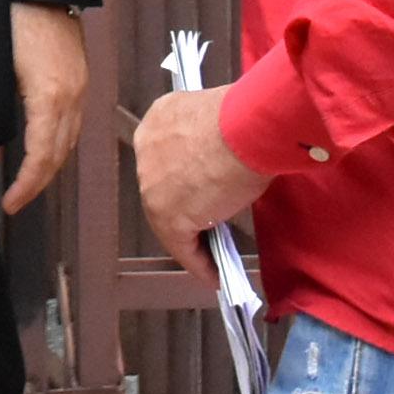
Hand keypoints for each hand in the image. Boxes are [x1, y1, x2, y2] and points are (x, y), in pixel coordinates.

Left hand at [0, 2, 88, 215]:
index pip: (42, 157)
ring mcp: (81, 84)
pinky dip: (59, 140)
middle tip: (15, 199)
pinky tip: (42, 145)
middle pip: (60, 153)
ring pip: (71, 139)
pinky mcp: (81, 74)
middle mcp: (74, 95)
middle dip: (38, 182)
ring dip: (50, 163)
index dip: (26, 186)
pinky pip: (74, 120)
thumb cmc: (10, 19)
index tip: (10, 204)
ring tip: (27, 179)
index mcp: (51, 96)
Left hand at [133, 85, 271, 292]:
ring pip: (171, 218)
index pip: (168, 155)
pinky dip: (198, 263)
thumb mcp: (221, 124)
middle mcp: (146, 148)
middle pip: (165, 186)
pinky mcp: (167, 215)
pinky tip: (214, 275)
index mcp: (159, 118)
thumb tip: (228, 161)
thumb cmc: (246, 118)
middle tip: (210, 227)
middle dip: (187, 206)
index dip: (185, 178)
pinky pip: (182, 246)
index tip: (201, 193)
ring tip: (212, 257)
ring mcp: (152, 184)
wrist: (247, 127)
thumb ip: (212, 142)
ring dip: (192, 239)